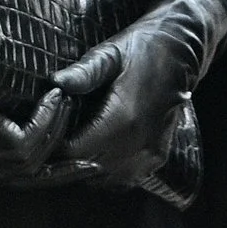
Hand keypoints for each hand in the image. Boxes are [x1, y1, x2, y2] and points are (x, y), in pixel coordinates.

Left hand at [27, 0, 226, 190]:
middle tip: (52, 140)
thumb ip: (83, 72)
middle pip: (85, 169)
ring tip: (74, 146)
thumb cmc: (141, 47)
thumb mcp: (110, 53)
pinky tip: (97, 154)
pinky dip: (107, 174)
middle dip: (64, 159)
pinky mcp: (158, 156)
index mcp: (122, 118)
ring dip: (84, 169)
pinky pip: (124, 180)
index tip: (44, 131)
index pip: (73, 152)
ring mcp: (150, 153)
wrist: (182, 50)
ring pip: (103, 180)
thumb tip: (54, 83)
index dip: (53, 145)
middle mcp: (137, 142)